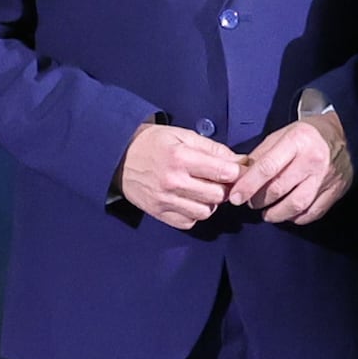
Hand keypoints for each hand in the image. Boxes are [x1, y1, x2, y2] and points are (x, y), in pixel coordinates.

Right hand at [115, 123, 242, 230]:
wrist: (118, 157)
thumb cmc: (152, 143)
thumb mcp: (182, 136)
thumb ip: (212, 148)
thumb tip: (239, 162)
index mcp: (181, 158)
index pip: (224, 172)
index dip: (237, 172)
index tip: (237, 170)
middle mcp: (173, 181)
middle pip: (218, 195)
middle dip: (224, 187)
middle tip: (219, 180)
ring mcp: (165, 200)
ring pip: (206, 211)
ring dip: (210, 202)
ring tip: (203, 190)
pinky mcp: (159, 213)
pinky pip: (189, 222)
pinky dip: (194, 213)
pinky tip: (189, 200)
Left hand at [234, 116, 350, 226]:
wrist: (345, 135)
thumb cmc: (308, 136)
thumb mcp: (282, 135)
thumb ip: (261, 155)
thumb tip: (242, 176)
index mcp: (296, 141)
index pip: (267, 168)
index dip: (248, 185)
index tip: (236, 197)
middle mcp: (312, 160)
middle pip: (278, 189)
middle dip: (258, 200)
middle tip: (251, 202)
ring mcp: (325, 178)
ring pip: (295, 205)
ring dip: (276, 214)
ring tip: (267, 213)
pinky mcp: (335, 191)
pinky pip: (312, 212)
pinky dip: (296, 217)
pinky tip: (288, 213)